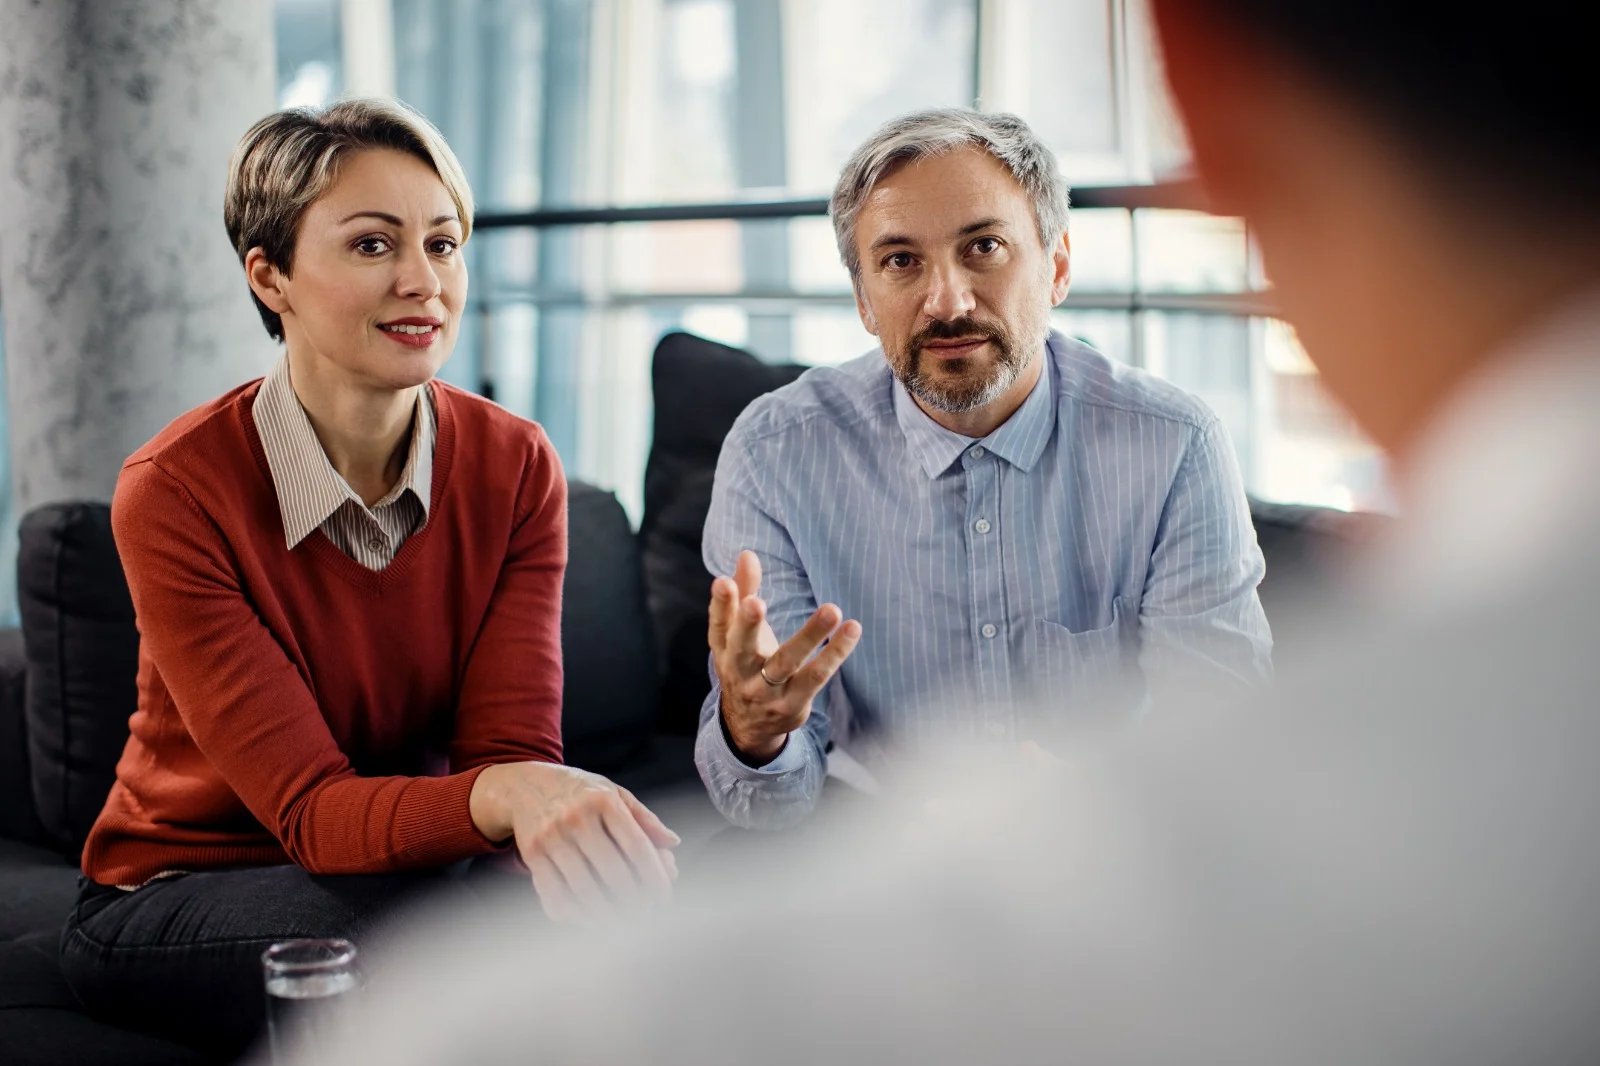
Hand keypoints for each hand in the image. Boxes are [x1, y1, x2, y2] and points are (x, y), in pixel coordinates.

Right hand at [469, 762, 679, 922]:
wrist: (525, 785)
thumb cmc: (579, 792)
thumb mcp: (613, 793)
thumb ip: (644, 818)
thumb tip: (672, 842)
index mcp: (604, 801)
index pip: (636, 845)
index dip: (654, 876)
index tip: (664, 897)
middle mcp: (577, 817)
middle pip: (612, 871)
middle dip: (633, 901)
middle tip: (645, 918)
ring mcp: (552, 836)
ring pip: (584, 887)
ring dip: (605, 914)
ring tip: (621, 927)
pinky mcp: (532, 853)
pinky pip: (554, 892)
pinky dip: (573, 912)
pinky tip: (588, 921)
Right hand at [707, 550, 861, 763]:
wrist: (750, 726)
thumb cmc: (747, 663)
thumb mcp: (738, 633)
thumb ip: (743, 592)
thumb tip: (748, 553)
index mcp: (725, 650)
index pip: (719, 625)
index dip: (720, 605)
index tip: (723, 582)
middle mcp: (740, 672)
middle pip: (743, 648)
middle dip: (748, 625)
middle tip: (756, 602)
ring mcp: (766, 692)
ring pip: (787, 662)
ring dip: (810, 635)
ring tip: (832, 609)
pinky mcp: (793, 704)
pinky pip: (817, 677)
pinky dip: (835, 653)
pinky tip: (852, 630)